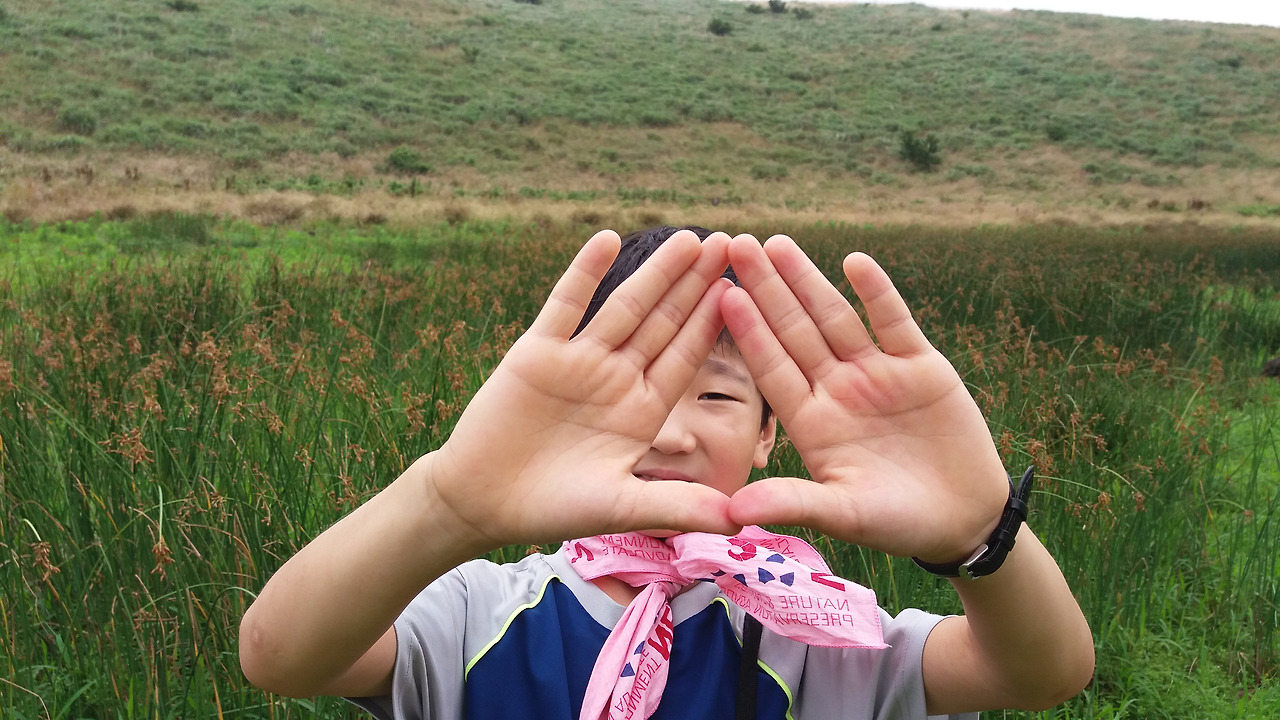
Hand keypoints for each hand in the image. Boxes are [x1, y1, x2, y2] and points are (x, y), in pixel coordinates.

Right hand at [431, 229, 741, 548]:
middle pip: (664, 322)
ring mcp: (578, 360)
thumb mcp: (625, 507)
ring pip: (624, 306)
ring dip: (656, 272)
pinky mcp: (537, 351)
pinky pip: (565, 304)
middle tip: (732, 244)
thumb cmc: (554, 509)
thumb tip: (743, 520)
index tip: (747, 290)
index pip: (686, 357)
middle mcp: (617, 378)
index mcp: (643, 410)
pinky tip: (608, 239)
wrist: (482, 502)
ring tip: (690, 238)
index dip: (714, 323)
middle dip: (697, 284)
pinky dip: (584, 272)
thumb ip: (681, 506)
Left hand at [720, 234, 1007, 562]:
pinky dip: (877, 293)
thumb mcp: (842, 515)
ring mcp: (877, 374)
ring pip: (836, 318)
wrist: (963, 520)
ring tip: (779, 243)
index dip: (749, 332)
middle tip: (737, 244)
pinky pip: (895, 322)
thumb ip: (792, 503)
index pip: (772, 368)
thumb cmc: (896, 523)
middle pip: (796, 330)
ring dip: (808, 280)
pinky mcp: (921, 367)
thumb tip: (731, 512)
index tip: (722, 295)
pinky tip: (854, 262)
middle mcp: (837, 390)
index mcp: (811, 421)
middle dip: (768, 288)